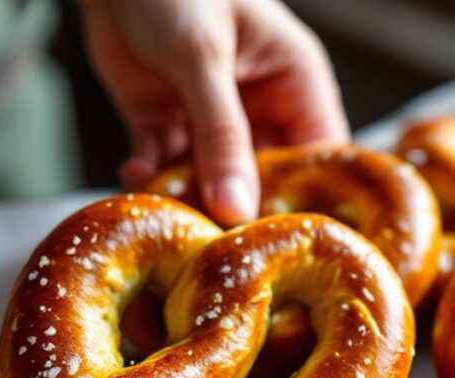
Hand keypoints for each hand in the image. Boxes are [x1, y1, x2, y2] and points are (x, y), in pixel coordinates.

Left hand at [77, 0, 348, 225]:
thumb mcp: (202, 57)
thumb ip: (221, 136)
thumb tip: (238, 210)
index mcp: (294, 81)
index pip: (320, 155)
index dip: (310, 199)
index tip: (287, 243)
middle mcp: (260, 107)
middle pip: (265, 179)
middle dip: (241, 209)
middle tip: (220, 242)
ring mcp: (212, 120)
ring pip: (212, 180)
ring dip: (190, 198)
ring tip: (173, 219)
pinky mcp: (167, 126)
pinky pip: (166, 167)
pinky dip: (151, 177)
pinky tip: (134, 175)